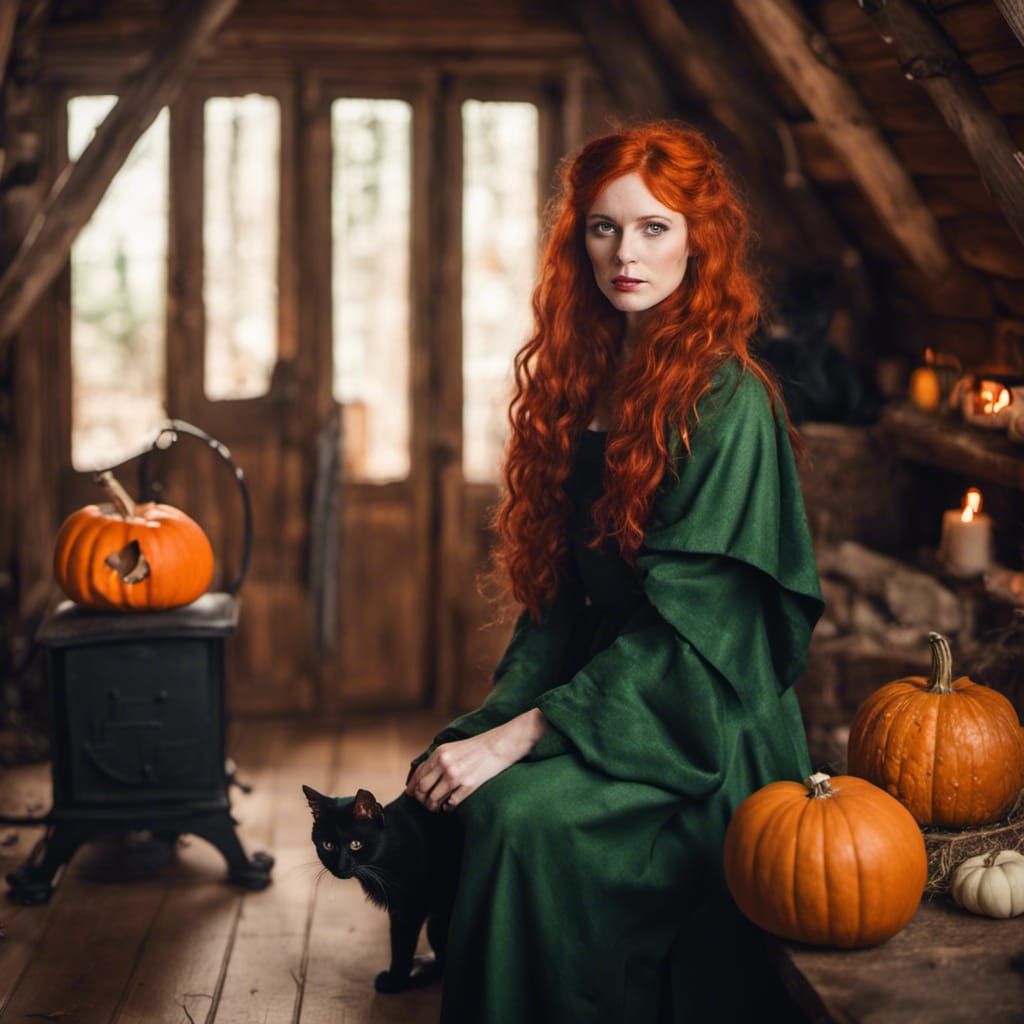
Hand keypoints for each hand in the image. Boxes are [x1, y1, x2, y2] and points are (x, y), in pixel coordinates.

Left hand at [404, 710, 546, 812]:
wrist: (500, 744)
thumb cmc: (476, 748)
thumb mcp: (451, 749)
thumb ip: (435, 762)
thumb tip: (417, 780)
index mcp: (439, 753)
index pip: (417, 777)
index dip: (413, 790)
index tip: (415, 797)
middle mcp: (444, 763)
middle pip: (421, 790)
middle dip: (422, 801)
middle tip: (428, 804)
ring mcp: (456, 774)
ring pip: (434, 800)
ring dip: (434, 807)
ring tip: (439, 807)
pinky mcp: (469, 784)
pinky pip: (451, 803)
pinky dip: (448, 808)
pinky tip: (451, 805)